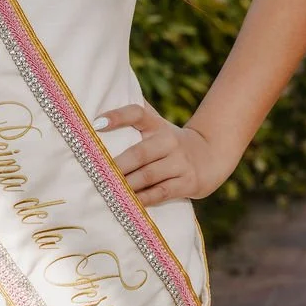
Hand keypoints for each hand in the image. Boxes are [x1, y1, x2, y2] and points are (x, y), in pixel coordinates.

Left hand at [95, 101, 226, 206]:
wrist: (210, 155)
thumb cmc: (170, 141)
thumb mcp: (158, 124)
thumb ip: (135, 114)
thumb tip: (101, 102)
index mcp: (157, 125)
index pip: (137, 113)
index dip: (117, 116)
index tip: (96, 123)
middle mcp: (169, 141)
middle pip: (139, 153)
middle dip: (116, 165)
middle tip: (95, 173)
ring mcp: (180, 162)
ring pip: (148, 175)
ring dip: (126, 184)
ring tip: (107, 190)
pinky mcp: (187, 183)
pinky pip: (161, 192)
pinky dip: (143, 199)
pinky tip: (128, 203)